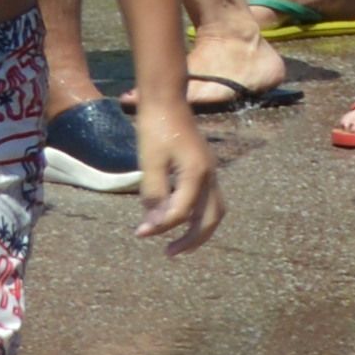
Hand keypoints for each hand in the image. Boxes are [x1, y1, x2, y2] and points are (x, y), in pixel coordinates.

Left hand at [131, 112, 223, 254]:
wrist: (167, 101)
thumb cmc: (155, 129)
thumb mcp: (149, 162)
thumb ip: (154, 193)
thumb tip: (153, 221)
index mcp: (197, 173)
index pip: (181, 212)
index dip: (160, 226)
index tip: (139, 233)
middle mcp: (210, 174)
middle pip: (212, 217)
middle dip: (193, 240)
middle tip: (170, 253)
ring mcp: (211, 171)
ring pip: (215, 209)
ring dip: (199, 230)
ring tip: (178, 243)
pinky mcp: (205, 167)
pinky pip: (209, 199)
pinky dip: (198, 215)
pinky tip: (179, 217)